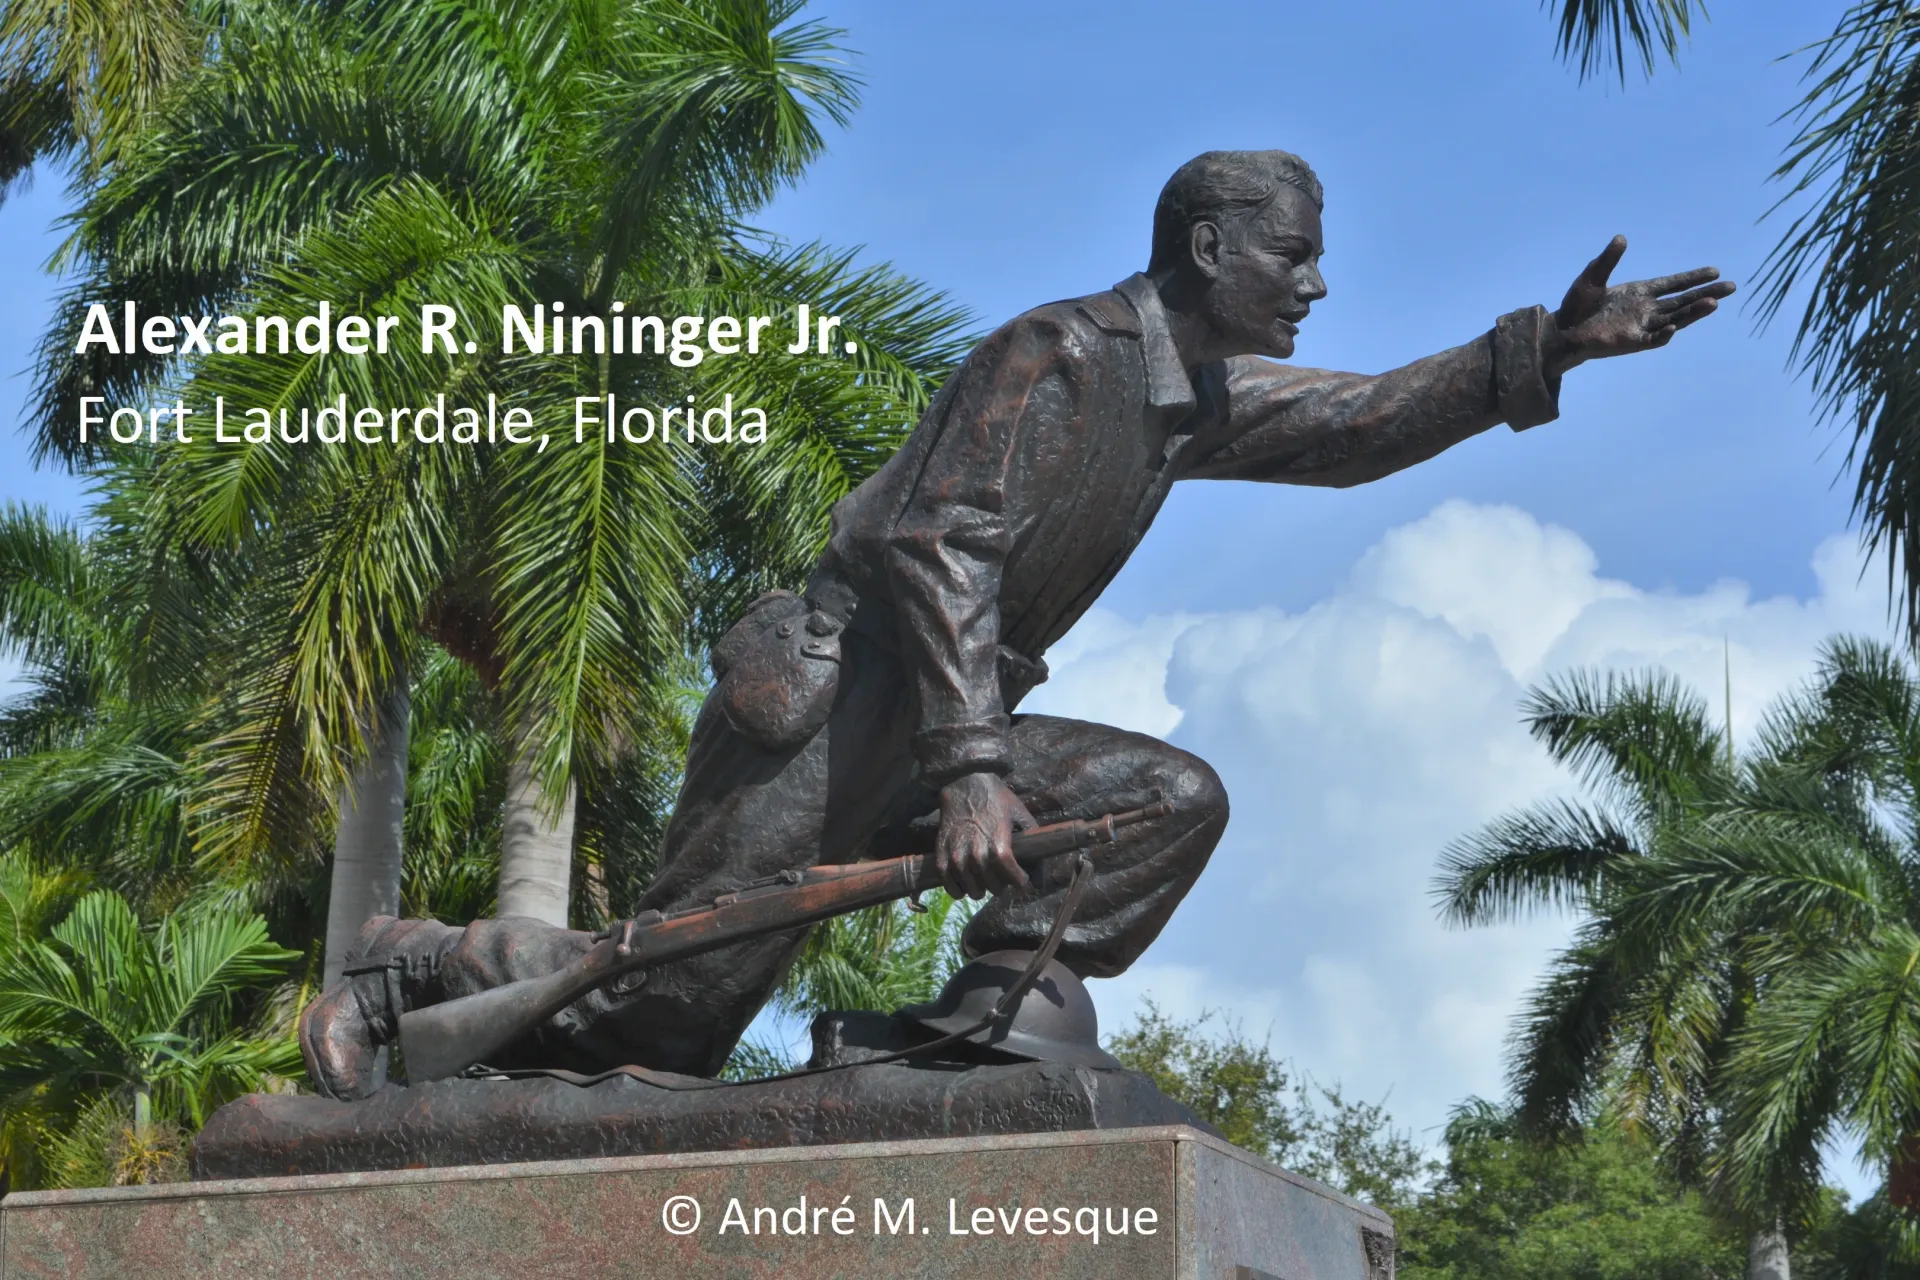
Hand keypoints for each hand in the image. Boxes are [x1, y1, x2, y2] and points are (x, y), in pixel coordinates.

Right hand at [935, 771, 1035, 898]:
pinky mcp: (941, 853)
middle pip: (992, 885)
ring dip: (980, 890)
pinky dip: (957, 890)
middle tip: (1002, 882)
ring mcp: (957, 854)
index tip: (1022, 882)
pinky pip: (948, 882)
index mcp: (999, 843)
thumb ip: (1032, 839)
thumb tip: (1040, 869)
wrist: (964, 783)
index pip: (1011, 875)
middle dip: (1001, 886)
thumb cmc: (996, 799)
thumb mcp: (1019, 813)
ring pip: (972, 887)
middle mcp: (977, 852)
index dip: (1019, 882)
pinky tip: (964, 889)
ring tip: (984, 885)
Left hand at [1545, 235, 1734, 376]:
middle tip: (1731, 287)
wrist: (1563, 330)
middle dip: (1706, 294)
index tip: (1715, 271)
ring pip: (1676, 318)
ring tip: (1714, 303)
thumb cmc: (1576, 305)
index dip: (1693, 278)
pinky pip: (1654, 339)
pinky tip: (1675, 326)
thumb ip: (1608, 259)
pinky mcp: (1632, 342)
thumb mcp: (1592, 277)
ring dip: (1694, 312)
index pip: (1673, 284)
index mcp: (1640, 292)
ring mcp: (1642, 326)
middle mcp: (1646, 309)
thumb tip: (1621, 238)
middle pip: (1683, 301)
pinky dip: (1665, 334)